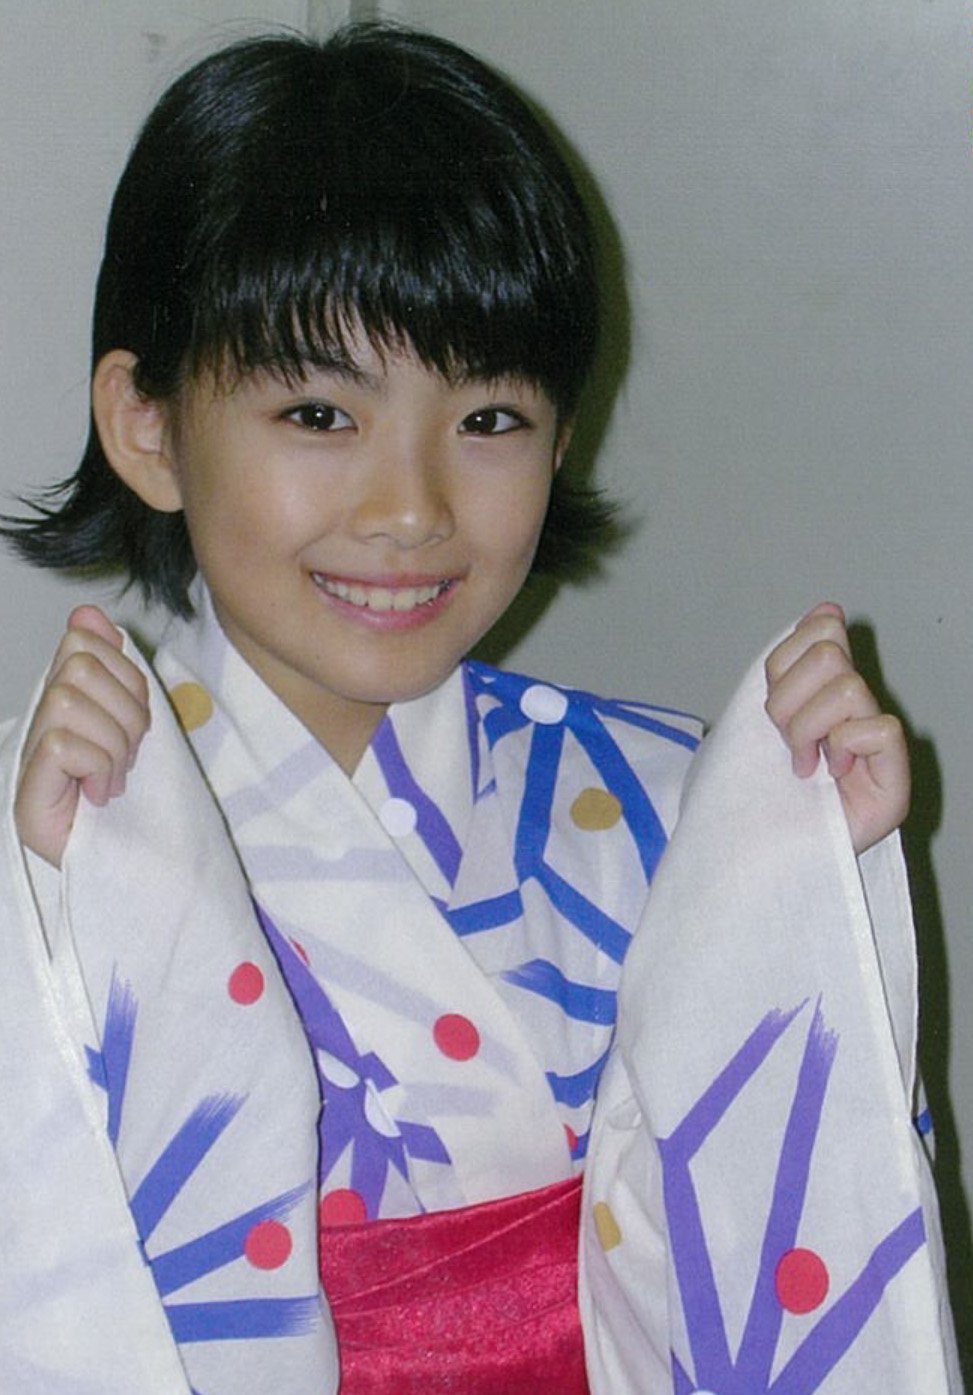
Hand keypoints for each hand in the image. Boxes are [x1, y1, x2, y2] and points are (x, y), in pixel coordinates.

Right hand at [15, 606, 149, 867]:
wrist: (131, 863)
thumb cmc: (133, 796)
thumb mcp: (135, 722)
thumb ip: (115, 669)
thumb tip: (88, 612)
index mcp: (64, 696)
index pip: (85, 640)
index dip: (125, 673)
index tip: (137, 720)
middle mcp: (38, 719)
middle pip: (80, 665)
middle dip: (124, 711)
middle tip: (128, 754)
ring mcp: (27, 755)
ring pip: (70, 701)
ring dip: (112, 744)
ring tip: (114, 777)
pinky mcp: (26, 792)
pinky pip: (63, 743)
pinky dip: (96, 767)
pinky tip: (100, 794)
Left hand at [764, 603, 909, 854]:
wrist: (764, 852)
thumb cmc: (764, 792)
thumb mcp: (763, 719)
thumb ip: (788, 667)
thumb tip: (828, 609)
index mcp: (828, 687)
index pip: (818, 631)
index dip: (784, 665)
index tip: (773, 711)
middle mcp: (858, 705)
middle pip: (826, 653)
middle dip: (787, 701)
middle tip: (786, 742)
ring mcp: (878, 739)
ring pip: (845, 686)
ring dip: (807, 729)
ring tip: (804, 762)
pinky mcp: (894, 773)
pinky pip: (874, 728)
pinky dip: (841, 751)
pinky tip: (830, 776)